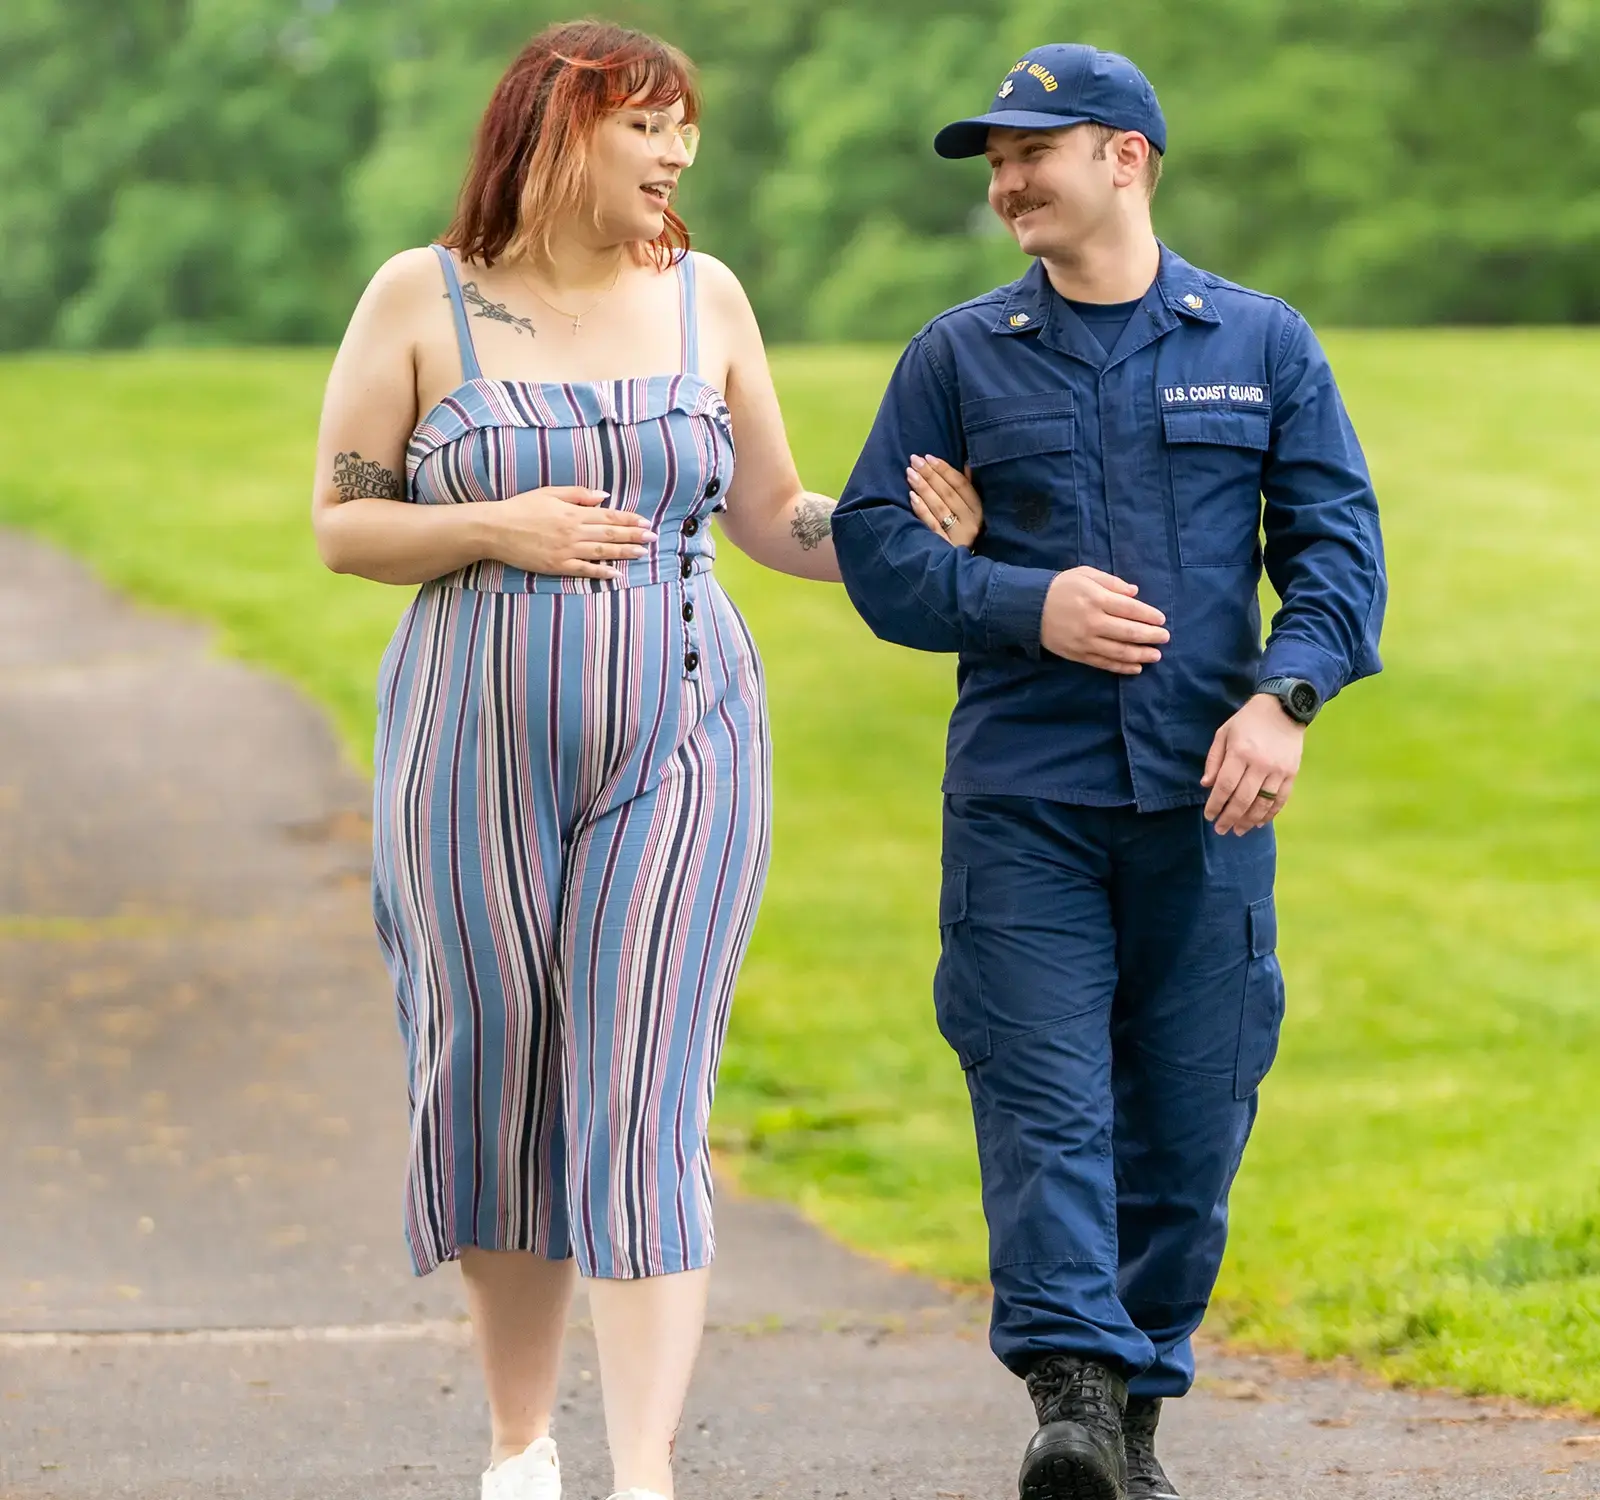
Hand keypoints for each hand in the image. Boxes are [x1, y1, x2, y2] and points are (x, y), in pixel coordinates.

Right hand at [488, 486, 656, 579]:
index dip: (629, 519)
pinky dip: (601, 571)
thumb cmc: (521, 508)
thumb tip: (604, 497)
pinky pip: (584, 570)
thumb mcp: (550, 492)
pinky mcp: (557, 565)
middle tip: (653, 538)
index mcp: (573, 511)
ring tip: (642, 553)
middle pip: (610, 533)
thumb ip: (578, 494)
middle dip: (634, 535)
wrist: (496, 529)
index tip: (644, 522)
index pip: (608, 515)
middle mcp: (573, 530)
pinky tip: (615, 573)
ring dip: (624, 552)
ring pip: (601, 551)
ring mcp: (566, 550)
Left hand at [907, 454, 983, 547]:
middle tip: (915, 460)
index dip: (945, 470)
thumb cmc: (960, 530)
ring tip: (910, 473)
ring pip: (940, 507)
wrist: (957, 566)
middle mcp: (971, 523)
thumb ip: (967, 489)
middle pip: (949, 494)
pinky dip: (922, 509)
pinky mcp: (944, 546)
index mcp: (978, 510)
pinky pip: (931, 524)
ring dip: (924, 488)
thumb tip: (966, 464)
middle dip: (931, 475)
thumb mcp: (969, 510)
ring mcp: (958, 536)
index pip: (962, 485)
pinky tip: (912, 496)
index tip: (929, 457)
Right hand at [1039, 567, 1169, 673]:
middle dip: (1150, 636)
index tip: (1161, 620)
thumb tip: (1135, 593)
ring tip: (1156, 655)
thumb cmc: (1061, 587)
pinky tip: (1136, 667)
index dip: (1148, 615)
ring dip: (1140, 654)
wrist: (1029, 608)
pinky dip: (1121, 667)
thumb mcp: (1085, 574)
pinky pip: (1104, 663)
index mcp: (1096, 599)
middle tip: (1165, 638)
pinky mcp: (1078, 655)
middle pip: (1128, 632)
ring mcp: (1085, 641)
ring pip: (1119, 651)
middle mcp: (1092, 622)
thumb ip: (1111, 582)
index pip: (1130, 609)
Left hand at [1201, 694, 1305, 834]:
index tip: (1209, 816)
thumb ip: (1214, 760)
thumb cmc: (1247, 721)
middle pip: (1243, 799)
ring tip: (1238, 830)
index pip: (1225, 786)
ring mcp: (1279, 770)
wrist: (1283, 708)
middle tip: (1221, 830)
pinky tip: (1259, 822)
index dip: (1216, 805)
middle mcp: (1260, 764)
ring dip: (1249, 821)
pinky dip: (1270, 814)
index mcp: (1240, 752)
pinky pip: (1281, 799)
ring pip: (1263, 803)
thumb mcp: (1223, 734)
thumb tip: (1207, 785)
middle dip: (1230, 818)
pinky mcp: (1292, 773)